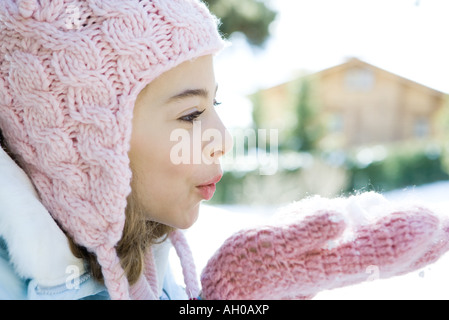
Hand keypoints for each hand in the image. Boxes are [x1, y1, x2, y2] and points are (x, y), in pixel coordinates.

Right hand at [200, 193, 448, 299]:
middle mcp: (337, 267)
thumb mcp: (267, 243)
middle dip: (420, 241)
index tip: (434, 218)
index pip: (379, 248)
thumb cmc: (243, 268)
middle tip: (446, 226)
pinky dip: (382, 247)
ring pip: (379, 257)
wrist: (231, 293)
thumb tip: (342, 216)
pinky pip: (361, 256)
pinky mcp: (321, 265)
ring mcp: (331, 268)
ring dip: (409, 246)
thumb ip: (304, 230)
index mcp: (328, 262)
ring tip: (434, 234)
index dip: (406, 233)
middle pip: (389, 256)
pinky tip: (386, 238)